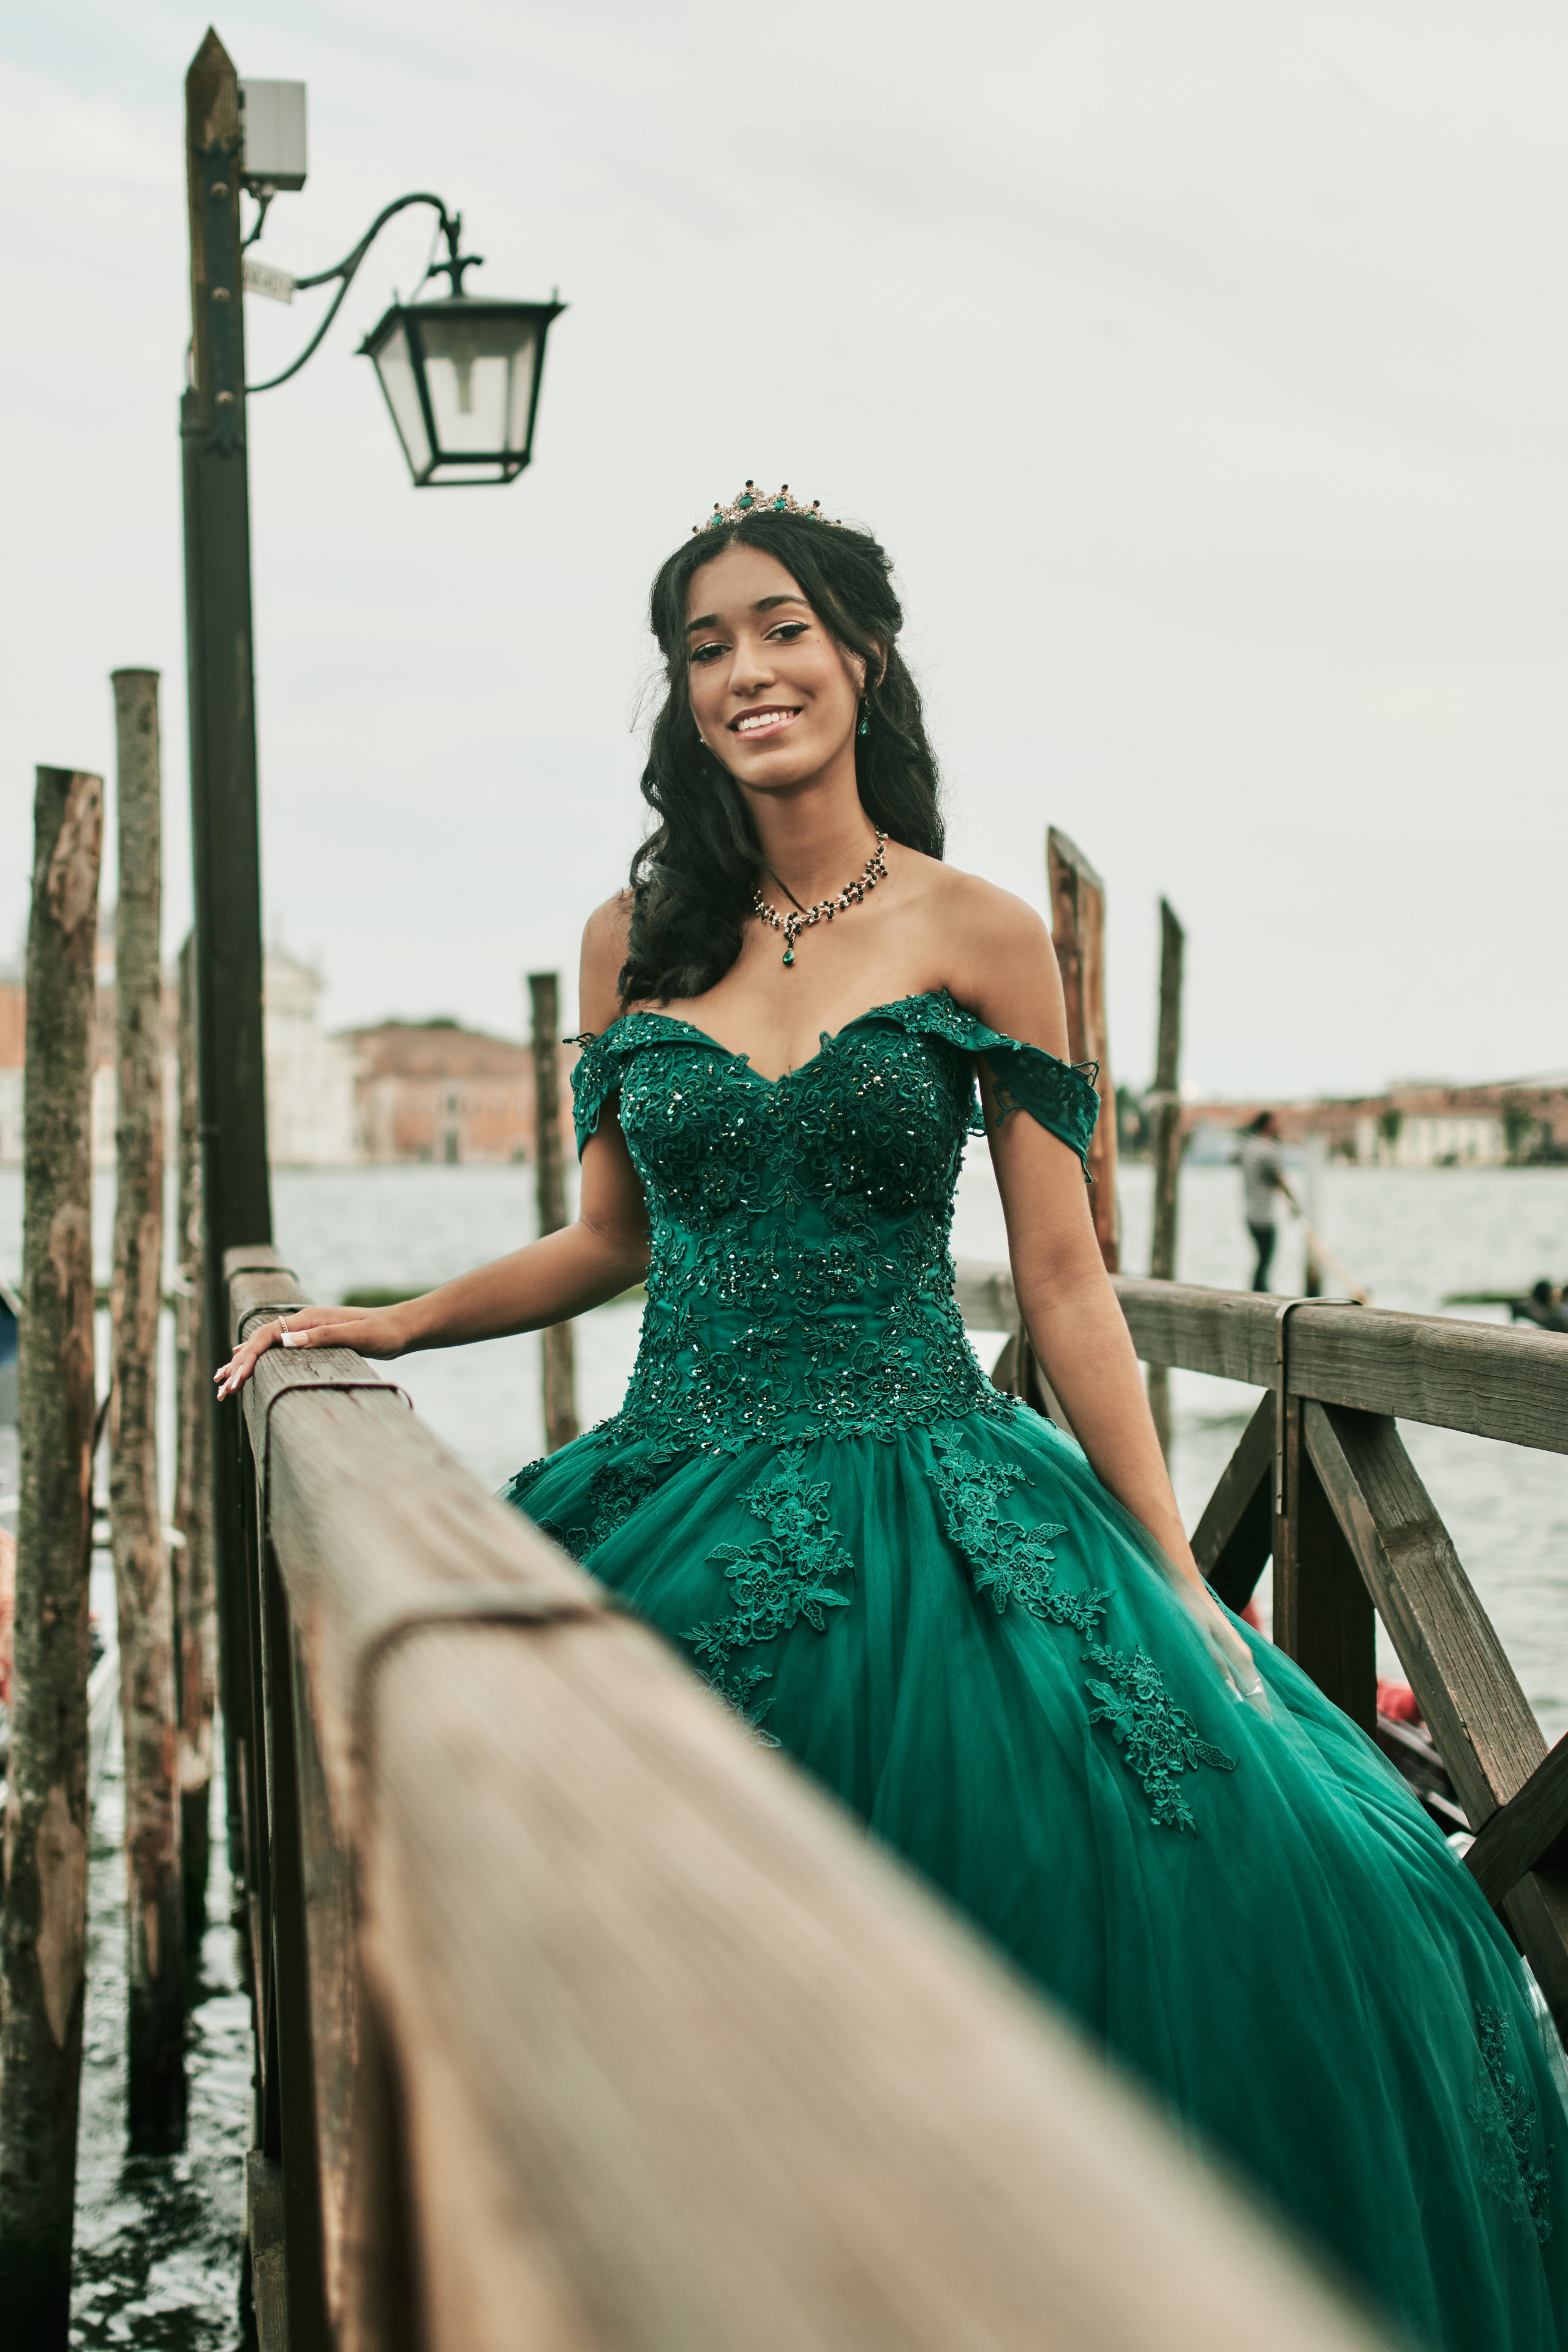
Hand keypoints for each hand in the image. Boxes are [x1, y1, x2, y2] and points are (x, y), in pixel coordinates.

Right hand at [214, 1302, 412, 1399]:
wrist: (400, 1328)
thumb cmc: (382, 1333)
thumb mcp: (356, 1335)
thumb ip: (322, 1336)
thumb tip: (287, 1341)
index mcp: (307, 1319)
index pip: (266, 1336)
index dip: (247, 1357)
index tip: (235, 1379)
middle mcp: (302, 1323)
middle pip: (259, 1342)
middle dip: (237, 1365)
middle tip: (221, 1390)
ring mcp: (306, 1332)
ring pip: (264, 1347)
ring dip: (242, 1364)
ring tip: (222, 1383)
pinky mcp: (312, 1341)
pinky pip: (276, 1350)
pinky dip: (257, 1360)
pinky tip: (245, 1365)